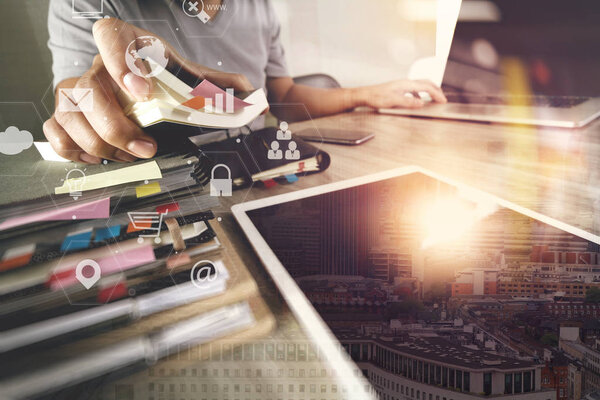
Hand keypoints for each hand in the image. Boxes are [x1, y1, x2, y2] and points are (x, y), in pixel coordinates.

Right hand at [44, 18, 254, 163]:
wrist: (142, 85)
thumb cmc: (164, 80)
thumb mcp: (192, 77)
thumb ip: (220, 85)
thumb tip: (252, 97)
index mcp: (130, 46)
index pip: (111, 35)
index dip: (121, 60)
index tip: (142, 92)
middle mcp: (99, 66)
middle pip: (88, 88)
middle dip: (116, 125)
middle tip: (146, 147)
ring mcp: (79, 90)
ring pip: (68, 110)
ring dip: (98, 142)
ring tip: (128, 157)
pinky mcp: (68, 114)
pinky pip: (54, 129)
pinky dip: (72, 148)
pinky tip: (99, 158)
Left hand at [354, 79, 446, 108]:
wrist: (365, 95)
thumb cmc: (376, 97)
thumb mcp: (393, 101)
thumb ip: (408, 102)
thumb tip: (422, 103)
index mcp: (406, 84)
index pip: (427, 87)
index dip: (436, 94)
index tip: (443, 101)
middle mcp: (405, 83)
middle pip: (426, 83)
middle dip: (436, 90)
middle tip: (442, 98)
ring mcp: (402, 85)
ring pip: (420, 86)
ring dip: (429, 92)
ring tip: (434, 99)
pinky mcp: (398, 89)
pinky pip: (414, 90)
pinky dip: (420, 95)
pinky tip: (418, 101)